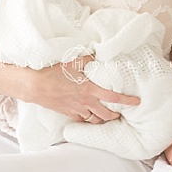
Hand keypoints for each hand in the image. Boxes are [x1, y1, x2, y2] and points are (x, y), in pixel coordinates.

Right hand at [0, 57, 139, 122]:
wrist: (34, 85)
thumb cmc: (53, 72)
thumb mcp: (73, 61)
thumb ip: (89, 58)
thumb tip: (99, 51)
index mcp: (90, 89)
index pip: (114, 97)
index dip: (127, 101)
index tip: (137, 102)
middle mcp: (86, 102)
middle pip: (107, 114)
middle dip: (116, 115)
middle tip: (120, 113)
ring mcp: (77, 109)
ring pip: (95, 119)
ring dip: (102, 119)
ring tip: (106, 116)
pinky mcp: (68, 113)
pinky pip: (82, 120)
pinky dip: (88, 119)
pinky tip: (89, 116)